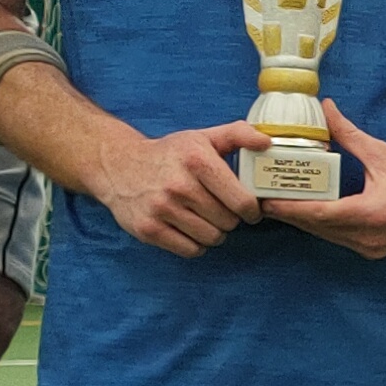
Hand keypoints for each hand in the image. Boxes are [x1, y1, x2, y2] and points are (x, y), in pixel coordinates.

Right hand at [95, 116, 267, 255]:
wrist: (119, 165)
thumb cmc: (169, 154)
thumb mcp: (202, 137)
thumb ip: (237, 135)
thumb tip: (267, 143)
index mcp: (197, 160)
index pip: (242, 201)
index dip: (251, 210)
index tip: (249, 209)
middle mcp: (179, 185)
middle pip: (228, 222)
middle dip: (230, 218)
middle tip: (220, 209)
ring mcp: (162, 209)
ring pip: (212, 238)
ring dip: (214, 232)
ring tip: (204, 218)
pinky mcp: (149, 229)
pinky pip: (191, 250)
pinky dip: (195, 244)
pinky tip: (189, 228)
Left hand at [264, 101, 385, 260]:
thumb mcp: (381, 153)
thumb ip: (349, 134)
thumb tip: (326, 109)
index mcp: (370, 214)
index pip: (319, 214)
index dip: (289, 208)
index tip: (266, 201)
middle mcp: (368, 237)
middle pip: (317, 228)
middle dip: (289, 214)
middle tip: (262, 200)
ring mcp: (371, 248)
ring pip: (327, 236)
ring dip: (304, 222)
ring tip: (279, 206)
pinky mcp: (374, 250)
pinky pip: (339, 239)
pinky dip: (322, 227)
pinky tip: (308, 214)